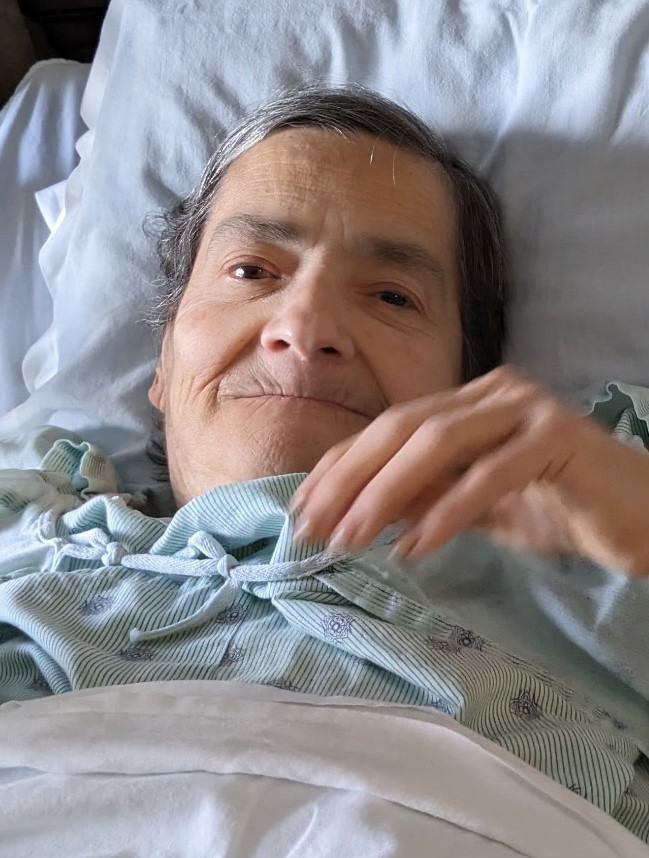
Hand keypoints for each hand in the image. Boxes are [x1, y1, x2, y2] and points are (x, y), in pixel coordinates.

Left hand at [290, 365, 648, 574]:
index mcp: (468, 401)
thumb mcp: (476, 507)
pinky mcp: (557, 436)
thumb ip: (426, 499)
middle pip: (401, 425)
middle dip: (349, 478)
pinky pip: (489, 473)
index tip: (301, 509)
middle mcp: (492, 392)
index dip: (340, 465)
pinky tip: (415, 547)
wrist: (642, 516)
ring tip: (350, 539)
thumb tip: (358, 511)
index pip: (387, 427)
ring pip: (436, 440)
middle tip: (312, 527)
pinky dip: (447, 511)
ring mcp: (526, 408)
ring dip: (384, 492)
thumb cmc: (559, 509)